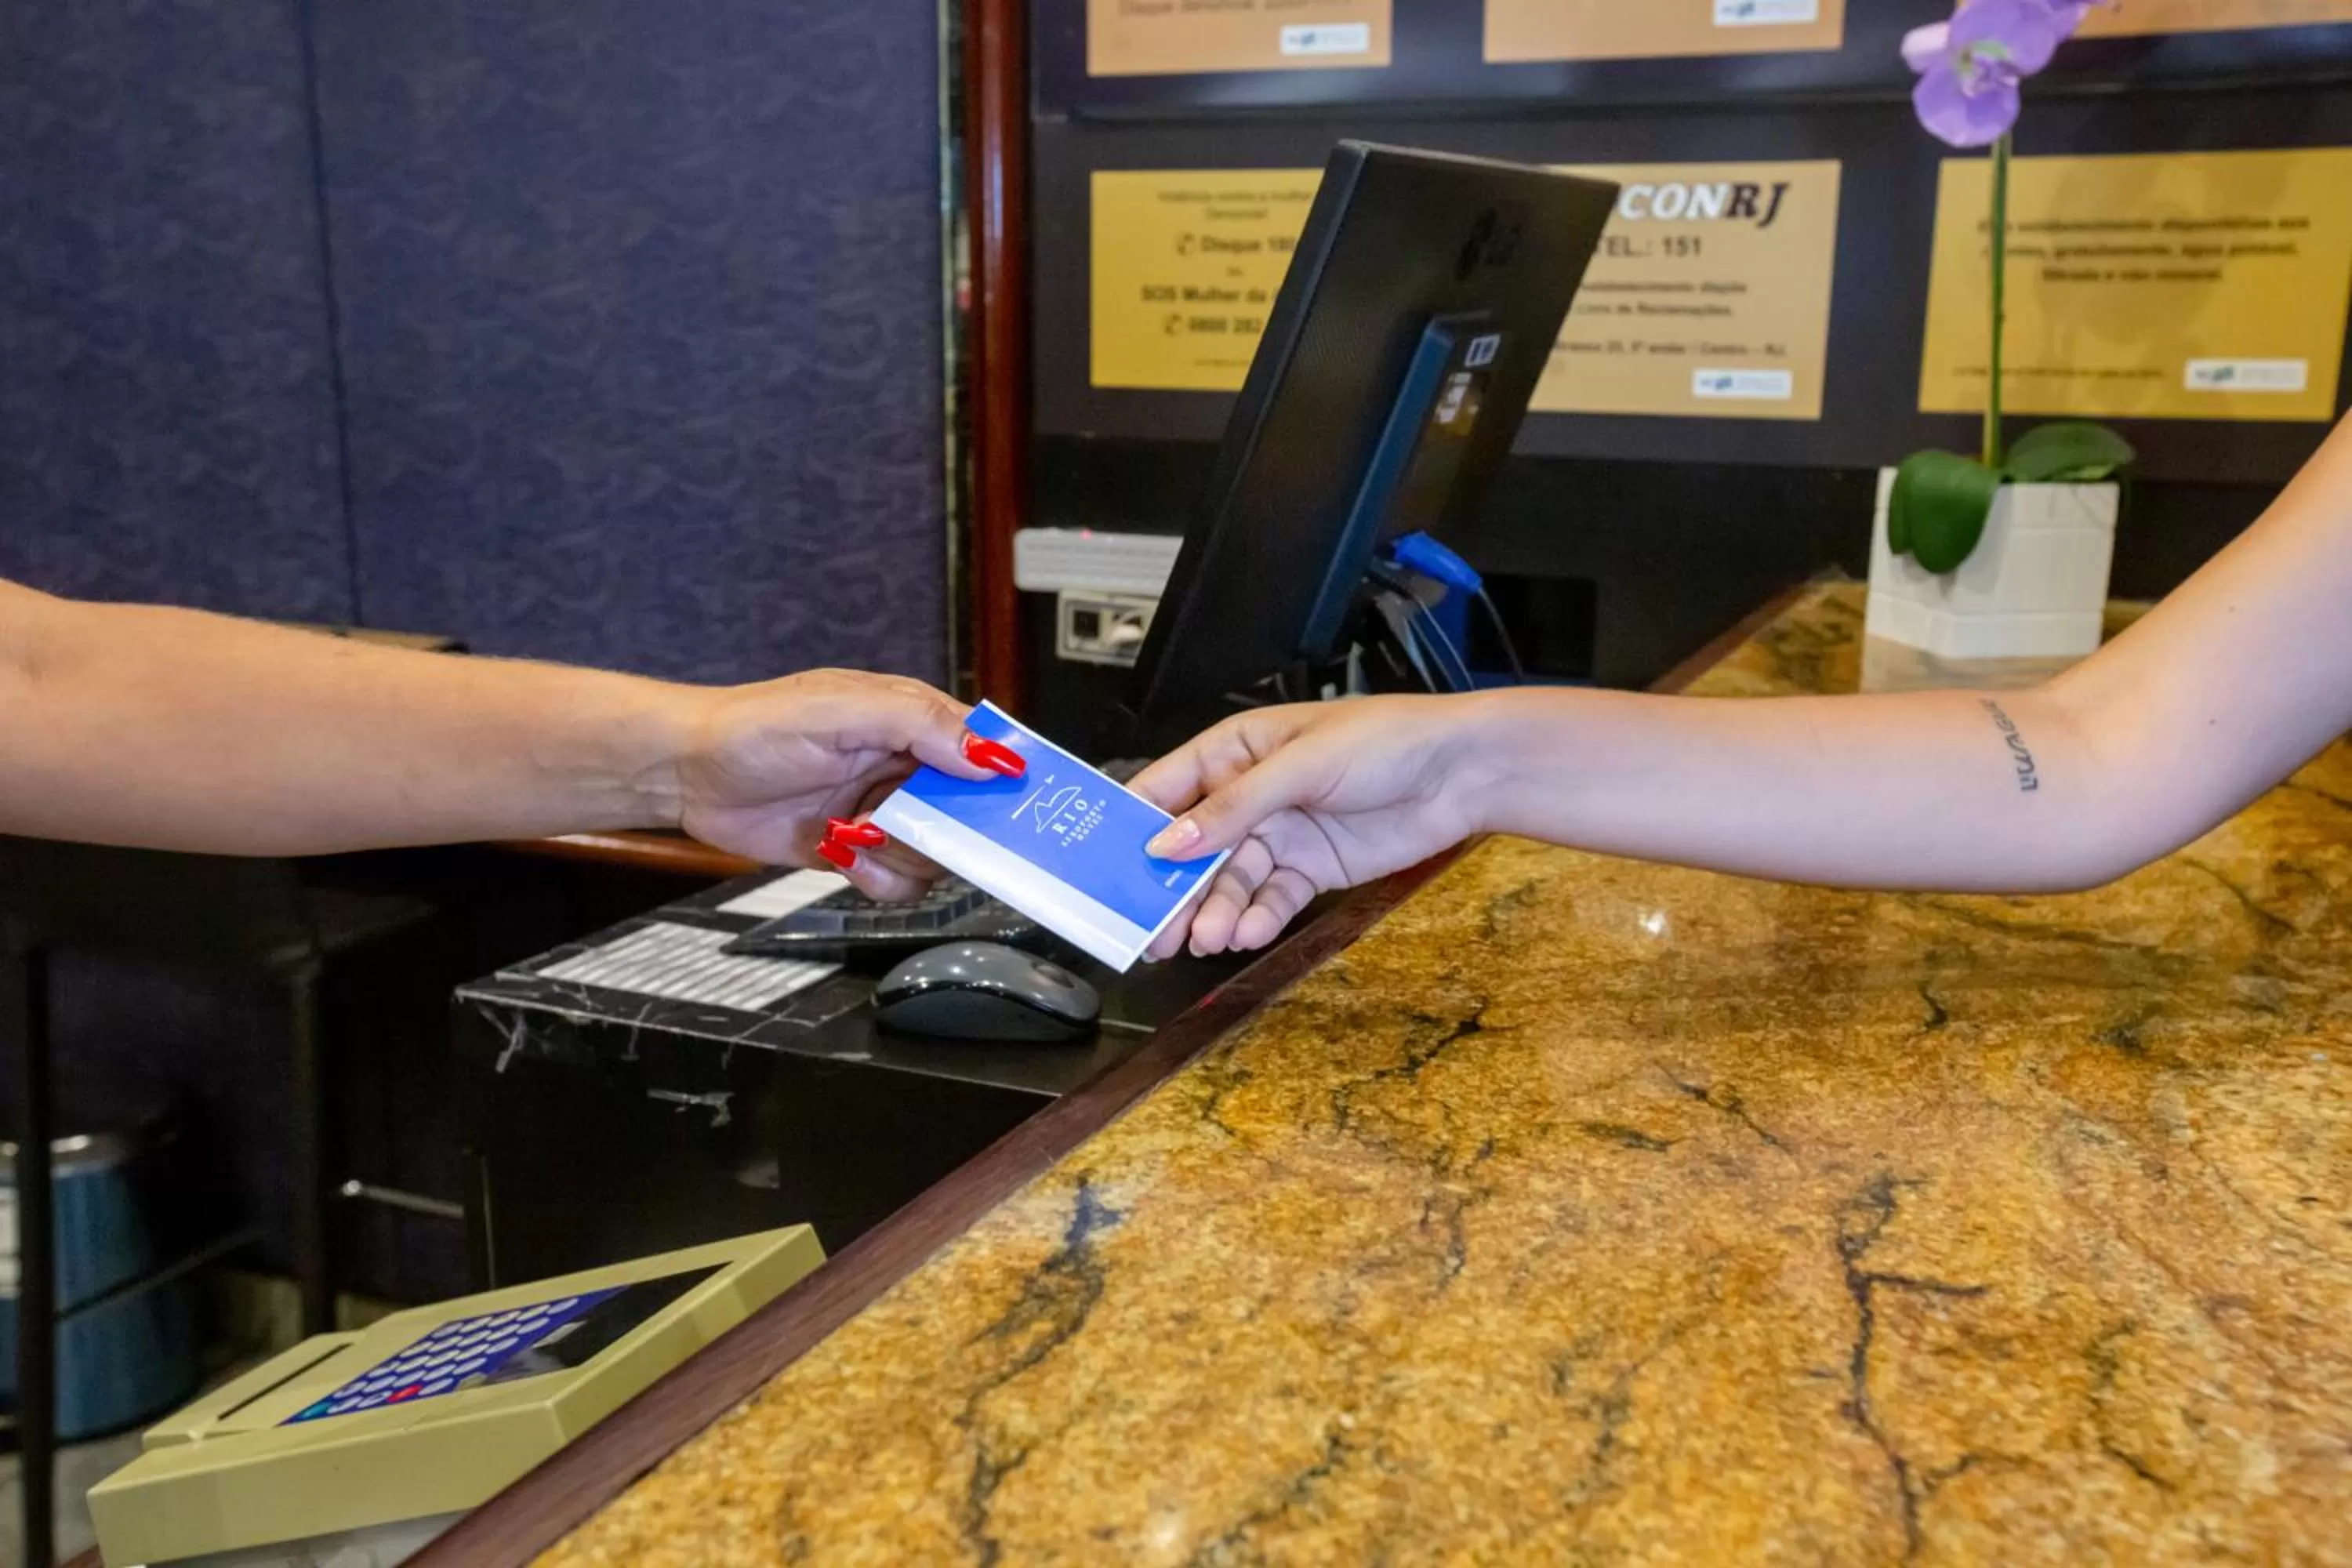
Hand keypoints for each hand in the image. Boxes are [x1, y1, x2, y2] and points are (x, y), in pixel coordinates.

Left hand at [674, 670, 1023, 899]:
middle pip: (968, 814)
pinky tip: (845, 855)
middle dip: (945, 829)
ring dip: (902, 854)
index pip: (982, 750)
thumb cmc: (755, 727)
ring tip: (858, 833)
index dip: (1002, 779)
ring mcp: (883, 812)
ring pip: (937, 855)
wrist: (687, 774)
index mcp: (910, 722)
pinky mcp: (858, 851)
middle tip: (907, 824)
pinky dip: (878, 879)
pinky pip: (899, 882)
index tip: (1010, 807)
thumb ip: (918, 725)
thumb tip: (987, 755)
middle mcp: (904, 767)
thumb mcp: (842, 712)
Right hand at [1131, 695, 1492, 957]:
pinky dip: (1256, 918)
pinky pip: (1271, 899)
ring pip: (1229, 881)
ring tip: (1205, 939)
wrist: (1462, 773)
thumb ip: (1233, 807)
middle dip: (1170, 889)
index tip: (1105, 868)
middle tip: (1149, 931)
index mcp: (1236, 749)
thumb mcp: (1301, 765)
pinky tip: (1244, 933)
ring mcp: (1281, 833)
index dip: (1134, 827)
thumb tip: (1168, 843)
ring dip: (1213, 911)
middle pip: (1193, 848)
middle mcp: (1250, 794)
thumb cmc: (1387, 740)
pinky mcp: (1311, 868)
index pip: (1167, 789)